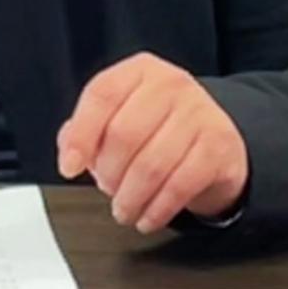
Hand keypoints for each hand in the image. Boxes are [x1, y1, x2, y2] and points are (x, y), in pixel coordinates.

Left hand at [57, 54, 247, 233]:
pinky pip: (179, 185)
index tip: (69, 167)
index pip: (101, 94)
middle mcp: (170, 84)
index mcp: (139, 71)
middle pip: (124, 133)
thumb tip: (70, 151)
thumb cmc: (160, 126)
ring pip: (151, 165)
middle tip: (106, 189)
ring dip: (130, 198)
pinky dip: (157, 209)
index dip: (81, 134)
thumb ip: (88, 128)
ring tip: (123, 209)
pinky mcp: (219, 145)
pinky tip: (147, 217)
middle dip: (108, 173)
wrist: (216, 137)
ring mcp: (199, 112)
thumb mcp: (124, 113)